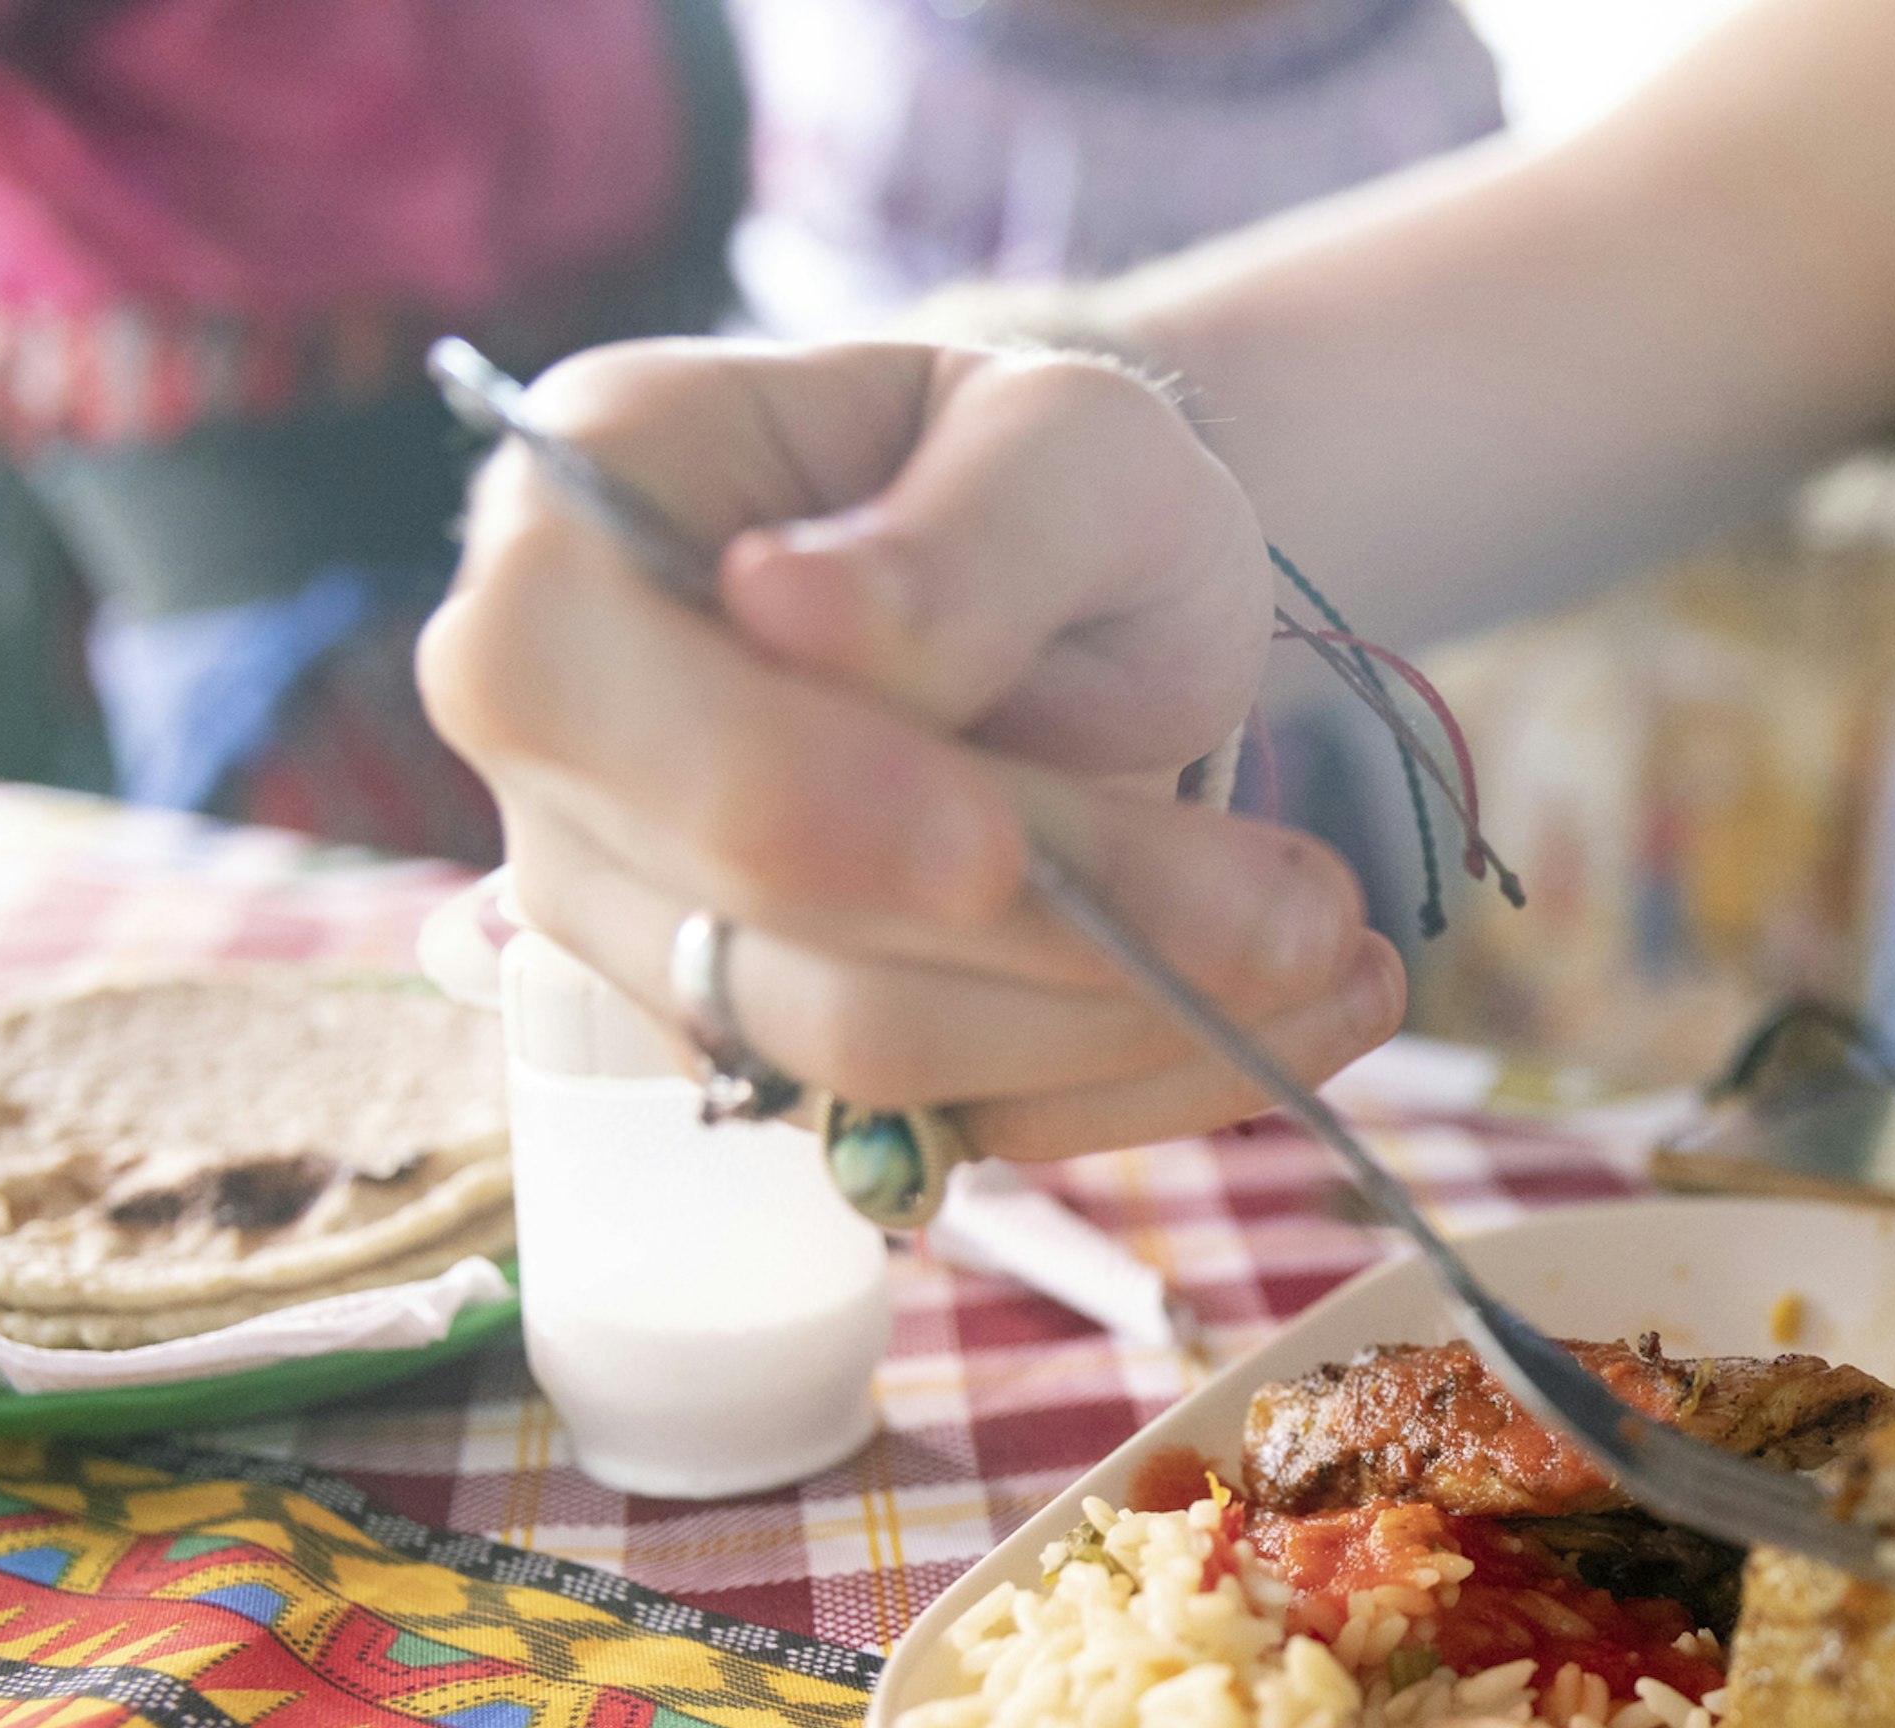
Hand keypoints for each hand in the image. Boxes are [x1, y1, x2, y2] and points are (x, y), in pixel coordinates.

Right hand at [419, 337, 1408, 1160]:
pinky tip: (1307, 1011)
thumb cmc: (1053, 481)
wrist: (1093, 592)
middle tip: (1306, 904)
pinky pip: (952, 1125)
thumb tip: (793, 614)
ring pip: (859, 1052)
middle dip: (1049, 927)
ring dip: (1122, 1018)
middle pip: (751, 913)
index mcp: (570, 521)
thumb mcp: (1072, 436)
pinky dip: (1146, 1082)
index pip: (577, 690)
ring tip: (1330, 939)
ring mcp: (653, 923)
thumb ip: (967, 527)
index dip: (782, 794)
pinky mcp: (784, 1054)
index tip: (995, 845)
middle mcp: (564, 745)